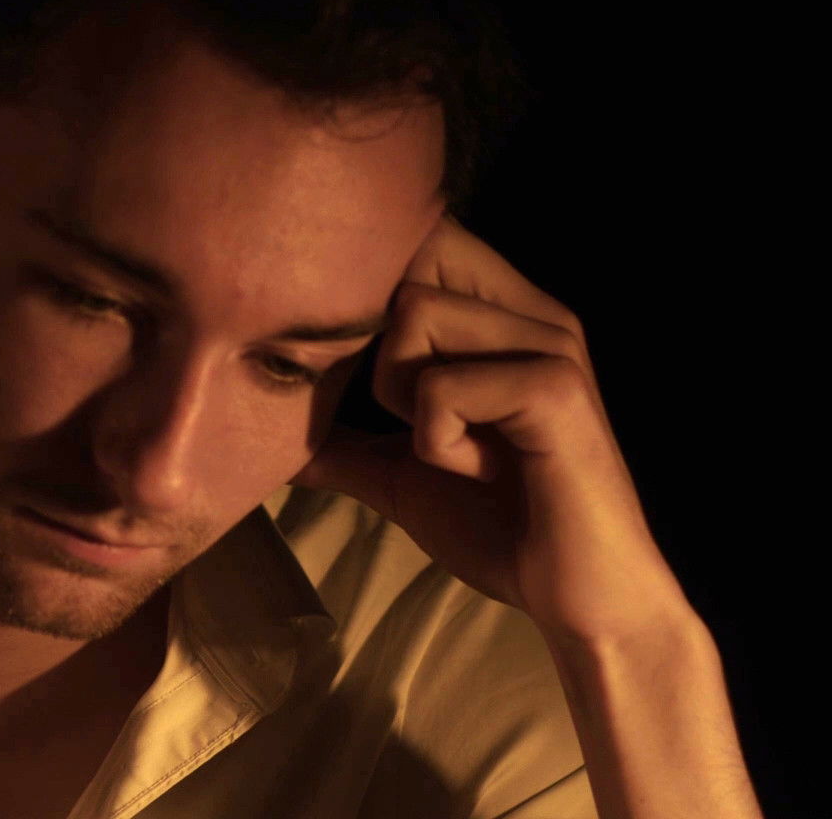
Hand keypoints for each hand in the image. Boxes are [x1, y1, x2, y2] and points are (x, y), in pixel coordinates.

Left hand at [289, 212, 691, 645]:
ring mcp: (550, 344)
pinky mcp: (554, 387)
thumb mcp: (400, 472)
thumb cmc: (498, 527)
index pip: (418, 240)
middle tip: (420, 420)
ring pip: (414, 315)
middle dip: (381, 353)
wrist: (578, 599)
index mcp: (505, 316)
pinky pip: (439, 385)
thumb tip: (261, 432)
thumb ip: (340, 440)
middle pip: (402, 272)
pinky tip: (480, 470)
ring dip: (407, 399)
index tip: (367, 369)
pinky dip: (436, 440)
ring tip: (456, 448)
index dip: (369, 295)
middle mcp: (533, 312)